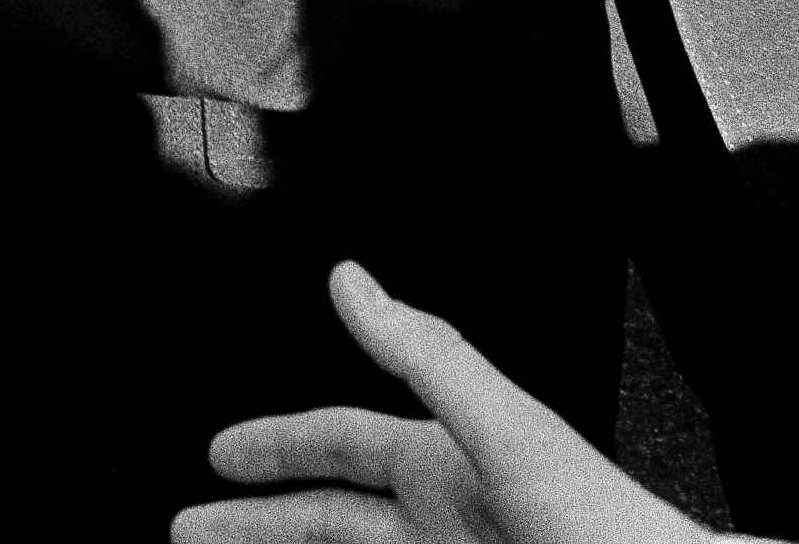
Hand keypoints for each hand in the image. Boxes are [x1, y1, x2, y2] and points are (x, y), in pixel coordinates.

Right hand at [171, 265, 708, 543]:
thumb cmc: (610, 524)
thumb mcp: (506, 428)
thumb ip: (428, 355)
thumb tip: (350, 279)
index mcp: (445, 461)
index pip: (337, 443)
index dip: (273, 444)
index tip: (219, 454)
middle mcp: (444, 518)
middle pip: (324, 519)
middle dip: (253, 521)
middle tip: (188, 527)